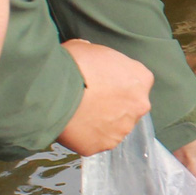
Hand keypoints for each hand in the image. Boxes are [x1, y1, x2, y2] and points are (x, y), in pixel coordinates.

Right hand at [57, 40, 151, 154]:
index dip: (117, 81)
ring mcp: (123, 128)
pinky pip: (97, 141)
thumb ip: (100, 58)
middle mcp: (139, 105)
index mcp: (141, 78)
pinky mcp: (104, 145)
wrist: (54, 91)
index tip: (102, 81)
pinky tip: (73, 125)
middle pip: (129, 106)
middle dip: (113, 104)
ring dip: (101, 122)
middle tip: (90, 98)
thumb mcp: (89, 48)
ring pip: (115, 126)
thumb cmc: (74, 64)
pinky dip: (87, 135)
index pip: (136, 81)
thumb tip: (92, 60)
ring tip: (78, 113)